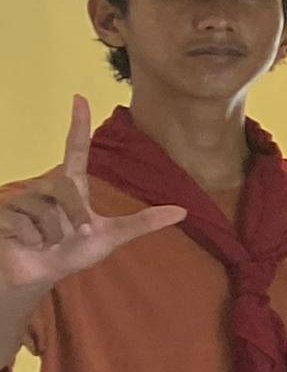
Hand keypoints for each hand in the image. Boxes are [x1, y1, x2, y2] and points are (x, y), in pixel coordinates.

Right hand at [0, 98, 187, 295]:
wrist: (40, 274)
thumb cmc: (71, 252)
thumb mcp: (110, 237)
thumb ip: (143, 223)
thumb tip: (183, 211)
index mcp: (71, 187)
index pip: (75, 149)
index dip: (78, 124)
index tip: (80, 97)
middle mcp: (46, 187)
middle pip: (66, 189)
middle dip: (77, 218)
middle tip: (78, 235)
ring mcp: (23, 199)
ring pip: (45, 212)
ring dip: (53, 235)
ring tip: (46, 242)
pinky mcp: (4, 214)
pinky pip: (25, 224)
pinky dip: (33, 240)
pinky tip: (28, 244)